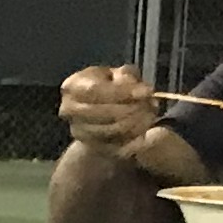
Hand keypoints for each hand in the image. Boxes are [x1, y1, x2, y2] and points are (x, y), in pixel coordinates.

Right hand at [59, 63, 207, 182]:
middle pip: (104, 112)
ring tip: (151, 114)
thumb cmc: (109, 88)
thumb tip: (142, 90)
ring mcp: (79, 131)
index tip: (147, 91)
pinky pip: (117, 148)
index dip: (122, 91)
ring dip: (137, 124)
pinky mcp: (92, 148)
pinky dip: (135, 141)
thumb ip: (128, 76)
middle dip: (133, 108)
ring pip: (112, 131)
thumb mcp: (117, 74)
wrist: (99, 113)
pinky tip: (146, 132)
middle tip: (153, 104)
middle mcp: (69, 110)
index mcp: (73, 86)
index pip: (95, 90)